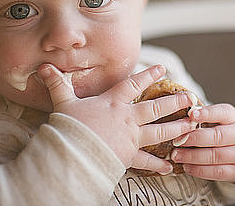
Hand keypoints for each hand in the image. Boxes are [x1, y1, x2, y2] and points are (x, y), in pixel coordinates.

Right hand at [37, 63, 196, 174]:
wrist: (71, 154)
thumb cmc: (68, 127)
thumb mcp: (63, 103)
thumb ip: (57, 84)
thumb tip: (43, 67)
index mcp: (113, 102)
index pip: (133, 84)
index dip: (148, 75)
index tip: (162, 69)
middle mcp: (126, 118)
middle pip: (155, 108)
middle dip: (174, 102)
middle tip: (191, 98)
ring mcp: (130, 138)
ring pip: (159, 132)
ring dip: (176, 129)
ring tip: (191, 126)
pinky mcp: (129, 156)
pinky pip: (147, 161)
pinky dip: (159, 164)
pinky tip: (170, 166)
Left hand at [170, 103, 234, 184]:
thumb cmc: (228, 131)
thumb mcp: (224, 119)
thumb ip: (206, 117)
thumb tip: (181, 116)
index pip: (223, 112)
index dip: (207, 113)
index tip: (190, 114)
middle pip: (218, 136)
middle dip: (195, 138)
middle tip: (177, 140)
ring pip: (216, 156)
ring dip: (193, 157)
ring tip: (176, 155)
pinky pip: (217, 172)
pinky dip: (200, 170)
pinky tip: (186, 167)